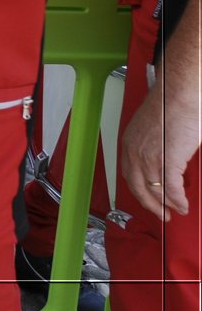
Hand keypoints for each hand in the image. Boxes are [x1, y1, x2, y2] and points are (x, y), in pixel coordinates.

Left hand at [120, 72, 199, 219]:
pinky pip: (171, 189)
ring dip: (167, 205)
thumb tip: (159, 161)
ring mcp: (149, 158)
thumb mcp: (150, 129)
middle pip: (139, 188)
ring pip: (156, 190)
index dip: (139, 191)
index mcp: (128, 144)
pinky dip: (178, 200)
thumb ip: (150, 146)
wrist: (178, 95)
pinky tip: (183, 205)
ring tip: (176, 211)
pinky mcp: (166, 161)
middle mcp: (134, 152)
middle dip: (151, 205)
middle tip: (162, 214)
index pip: (129, 175)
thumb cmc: (169, 106)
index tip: (148, 199)